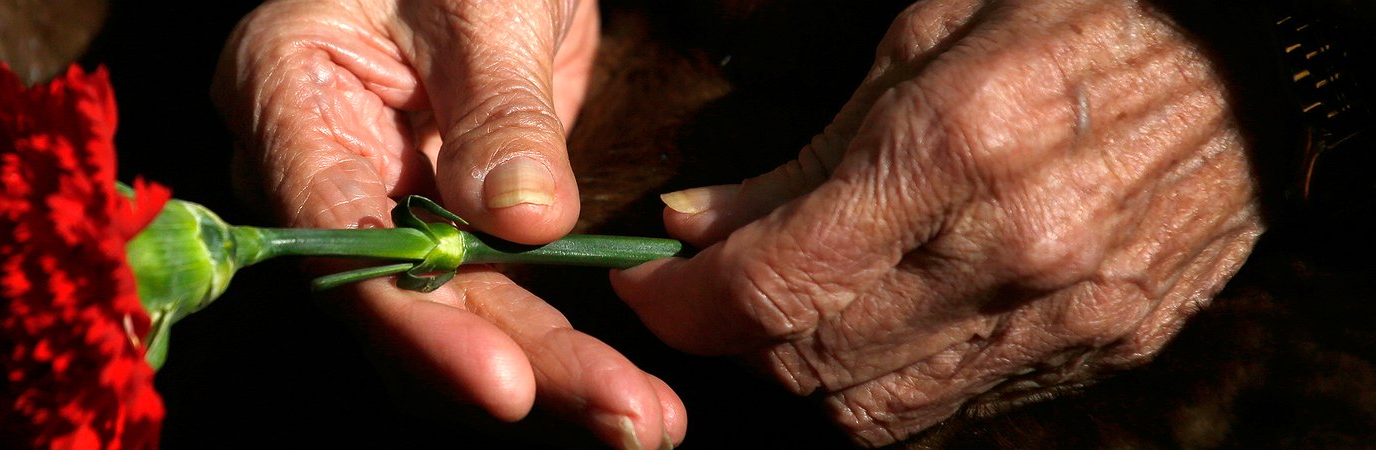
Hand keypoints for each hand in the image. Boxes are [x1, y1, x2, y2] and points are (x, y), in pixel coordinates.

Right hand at [212, 1, 684, 447]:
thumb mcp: (484, 2)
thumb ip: (498, 108)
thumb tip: (525, 224)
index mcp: (283, 91)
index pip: (335, 232)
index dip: (417, 318)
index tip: (506, 382)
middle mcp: (314, 168)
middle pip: (398, 299)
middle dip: (515, 366)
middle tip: (626, 421)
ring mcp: (374, 205)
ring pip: (447, 318)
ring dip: (547, 374)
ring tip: (645, 420)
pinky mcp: (436, 227)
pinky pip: (485, 302)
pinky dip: (551, 345)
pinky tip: (620, 387)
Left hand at [613, 0, 1263, 444]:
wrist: (1255, 58)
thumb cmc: (1080, 10)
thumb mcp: (926, 35)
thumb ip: (807, 154)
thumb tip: (701, 225)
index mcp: (957, 147)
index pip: (771, 284)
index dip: (678, 304)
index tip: (644, 284)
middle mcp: (1010, 253)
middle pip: (808, 363)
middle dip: (728, 341)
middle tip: (707, 293)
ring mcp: (1065, 316)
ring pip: (873, 410)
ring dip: (802, 375)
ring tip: (786, 314)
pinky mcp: (1104, 349)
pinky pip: (955, 408)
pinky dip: (887, 386)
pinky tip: (876, 329)